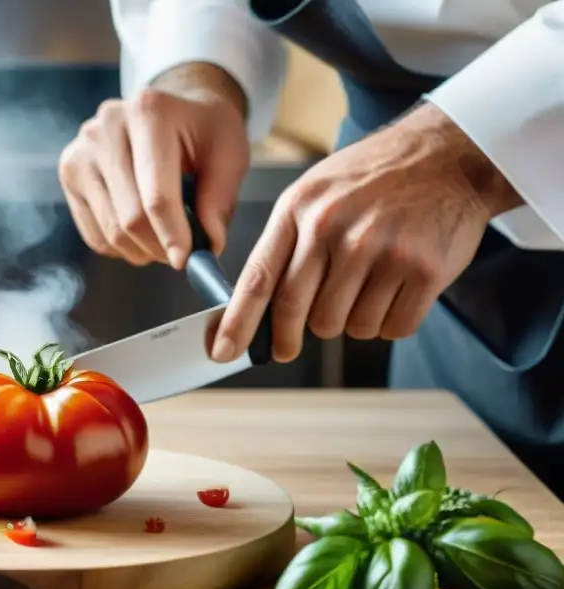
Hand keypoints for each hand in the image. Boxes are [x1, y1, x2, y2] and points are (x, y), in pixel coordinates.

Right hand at [58, 63, 249, 268]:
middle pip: (130, 217)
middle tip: (179, 254)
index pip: (157, 196)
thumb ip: (219, 199)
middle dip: (159, 247)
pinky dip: (121, 247)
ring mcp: (81, 151)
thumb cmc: (200, 130)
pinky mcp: (69, 173)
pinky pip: (94, 235)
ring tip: (163, 241)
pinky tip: (140, 233)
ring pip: (110, 231)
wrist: (166, 110)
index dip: (173, 235)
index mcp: (149, 112)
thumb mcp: (228, 152)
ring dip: (141, 251)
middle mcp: (106, 128)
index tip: (186, 260)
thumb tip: (207, 246)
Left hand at [212, 103, 523, 362]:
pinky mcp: (423, 271)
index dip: (238, 324)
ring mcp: (380, 250)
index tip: (222, 352)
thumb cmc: (374, 178)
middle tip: (294, 341)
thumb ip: (285, 246)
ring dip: (353, 319)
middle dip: (294, 336)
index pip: (258, 279)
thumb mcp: (314, 193)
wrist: (449, 154)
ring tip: (369, 281)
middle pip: (300, 314)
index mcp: (300, 209)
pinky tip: (398, 286)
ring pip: (347, 327)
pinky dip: (392, 320)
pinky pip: (392, 328)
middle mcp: (335, 229)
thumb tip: (255, 310)